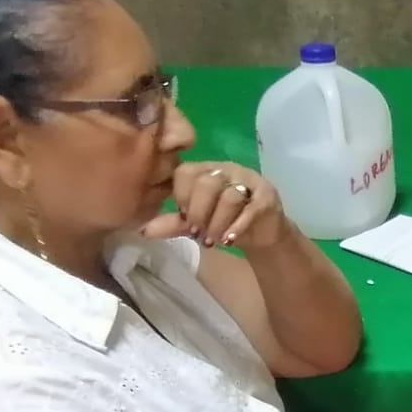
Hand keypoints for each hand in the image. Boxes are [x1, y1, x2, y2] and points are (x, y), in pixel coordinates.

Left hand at [140, 161, 287, 249]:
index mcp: (206, 170)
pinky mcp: (267, 196)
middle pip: (207, 183)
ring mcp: (249, 181)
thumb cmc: (224, 223)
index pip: (186, 172)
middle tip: (196, 234)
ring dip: (217, 223)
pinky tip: (229, 240)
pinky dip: (237, 226)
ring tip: (213, 241)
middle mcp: (227, 169)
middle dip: (199, 212)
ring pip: (230, 196)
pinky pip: (251, 208)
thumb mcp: (195, 223)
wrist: (262, 233)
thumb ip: (172, 223)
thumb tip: (143, 230)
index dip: (182, 196)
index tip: (182, 217)